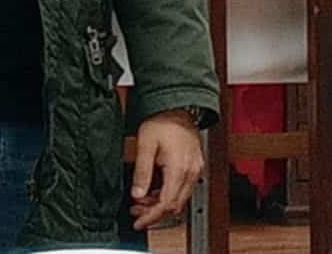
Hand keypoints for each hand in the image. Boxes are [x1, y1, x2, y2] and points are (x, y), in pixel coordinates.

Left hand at [130, 110, 203, 231]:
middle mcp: (191, 172)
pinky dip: (168, 194)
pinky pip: (183, 189)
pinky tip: (154, 190)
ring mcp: (195, 170)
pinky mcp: (194, 167)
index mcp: (179, 168)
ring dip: (160, 204)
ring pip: (179, 199)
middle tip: (136, 212)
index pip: (166, 203)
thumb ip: (142, 171)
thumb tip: (137, 194)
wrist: (179, 108)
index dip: (151, 216)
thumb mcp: (146, 144)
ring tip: (141, 201)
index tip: (139, 222)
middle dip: (154, 213)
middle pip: (174, 205)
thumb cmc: (163, 121)